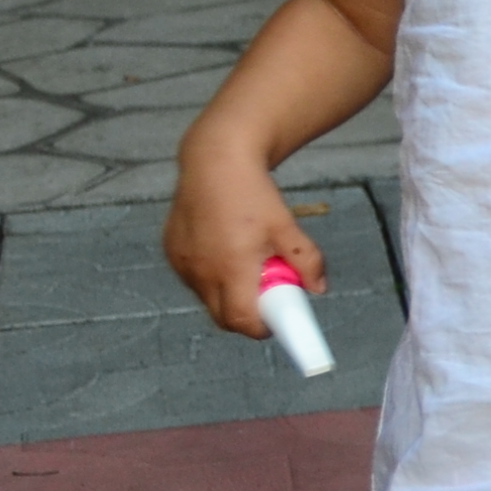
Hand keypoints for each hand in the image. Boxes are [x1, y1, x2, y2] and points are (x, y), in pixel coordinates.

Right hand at [163, 151, 318, 337]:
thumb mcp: (287, 227)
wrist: (214, 163)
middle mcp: (201, 271)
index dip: (262, 328)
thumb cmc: (251, 194)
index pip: (242, 321)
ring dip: (229, 294)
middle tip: (267, 294)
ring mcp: (183, 264)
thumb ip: (307, 261)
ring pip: (208, 299)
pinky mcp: (172, 254)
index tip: (277, 320)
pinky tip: (225, 251)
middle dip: (248, 314)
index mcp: (231, 268)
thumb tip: (318, 287)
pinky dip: (212, 277)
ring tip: (247, 263)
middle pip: (224, 317)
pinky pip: (194, 280)